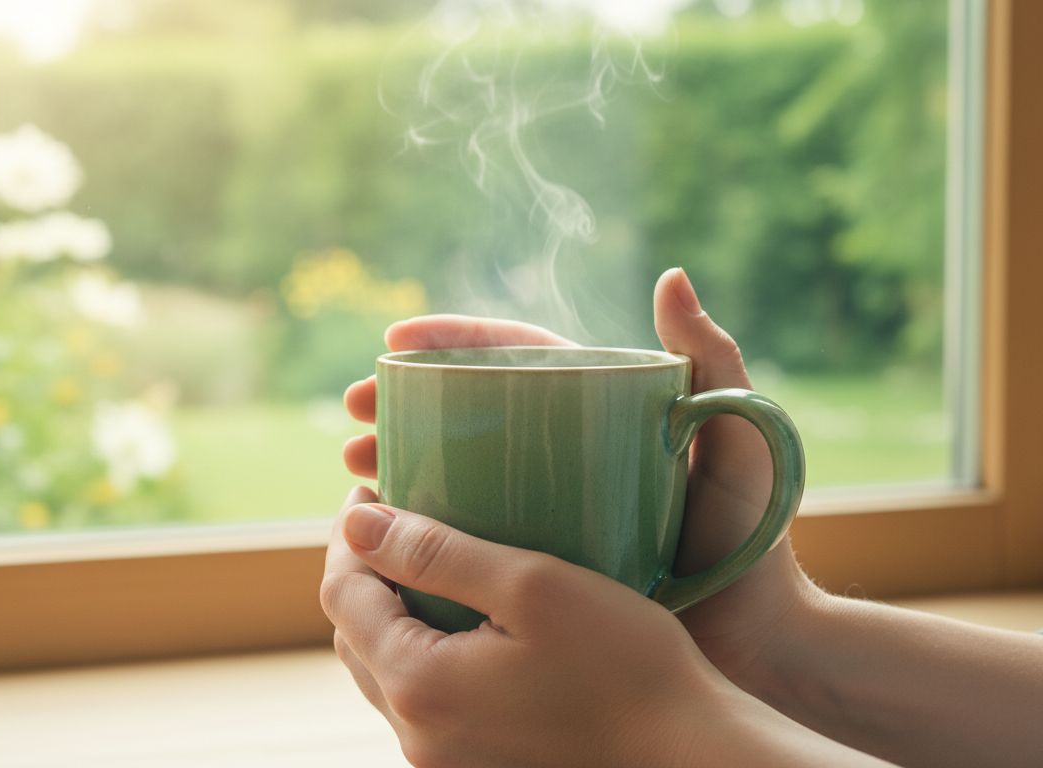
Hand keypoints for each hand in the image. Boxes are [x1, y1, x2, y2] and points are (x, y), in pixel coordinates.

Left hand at [321, 487, 726, 766]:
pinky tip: (459, 618)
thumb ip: (434, 553)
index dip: (349, 535)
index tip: (369, 486)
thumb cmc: (626, 663)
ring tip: (424, 559)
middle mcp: (416, 735)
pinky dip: (420, 650)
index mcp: (418, 685)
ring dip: (389, 613)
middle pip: (353, 636)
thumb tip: (358, 521)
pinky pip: (421, 700)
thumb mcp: (530, 585)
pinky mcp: (473, 766)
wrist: (688, 752)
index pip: (341, 596)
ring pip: (383, 671)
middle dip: (363, 571)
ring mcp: (442, 759)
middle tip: (393, 516)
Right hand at [341, 268, 824, 696]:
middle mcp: (561, 450)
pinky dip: (417, 523)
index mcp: (597, 408)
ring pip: (453, 468)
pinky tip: (382, 528)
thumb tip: (671, 276)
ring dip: (394, 457)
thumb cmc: (751, 532)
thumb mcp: (739, 437)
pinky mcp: (533, 558)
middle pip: (465, 409)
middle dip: (401, 400)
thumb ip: (714, 360)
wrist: (754, 636)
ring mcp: (543, 504)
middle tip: (353, 407)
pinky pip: (464, 530)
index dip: (451, 340)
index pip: (513, 355)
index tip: (394, 339)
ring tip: (353, 466)